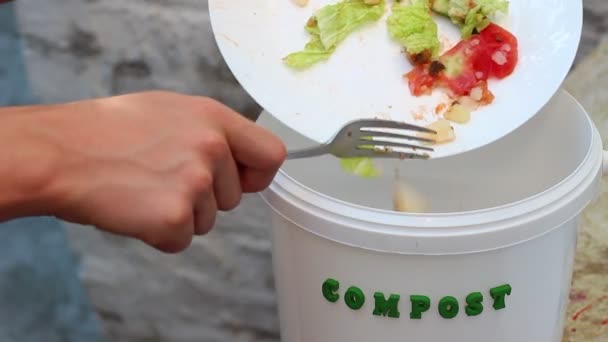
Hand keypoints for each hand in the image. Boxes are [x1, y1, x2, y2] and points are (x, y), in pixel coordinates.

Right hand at [32, 91, 285, 252]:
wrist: (61, 153)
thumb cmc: (108, 130)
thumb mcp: (170, 111)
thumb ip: (212, 132)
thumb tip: (238, 156)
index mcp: (214, 118)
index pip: (272, 154)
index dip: (258, 174)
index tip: (243, 181)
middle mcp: (211, 148)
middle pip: (235, 196)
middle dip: (206, 197)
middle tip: (163, 178)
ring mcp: (194, 183)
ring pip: (208, 220)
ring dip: (181, 214)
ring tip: (144, 188)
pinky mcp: (173, 217)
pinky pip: (182, 239)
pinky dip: (160, 234)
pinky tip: (135, 208)